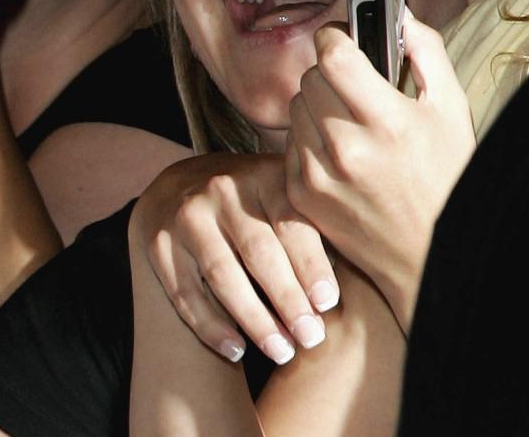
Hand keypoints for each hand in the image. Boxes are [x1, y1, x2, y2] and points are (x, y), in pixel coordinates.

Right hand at [130, 152, 336, 366]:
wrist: (182, 186)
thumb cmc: (256, 205)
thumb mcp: (286, 197)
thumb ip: (318, 224)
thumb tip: (369, 270)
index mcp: (262, 176)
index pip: (291, 224)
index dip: (311, 265)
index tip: (329, 304)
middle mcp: (220, 190)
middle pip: (258, 251)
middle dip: (287, 300)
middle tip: (311, 339)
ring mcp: (186, 215)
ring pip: (221, 274)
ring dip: (254, 319)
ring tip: (282, 352)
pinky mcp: (158, 240)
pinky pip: (184, 291)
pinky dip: (209, 325)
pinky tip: (236, 350)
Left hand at [285, 15, 473, 330]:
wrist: (428, 254)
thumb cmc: (445, 179)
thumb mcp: (451, 110)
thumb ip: (426, 52)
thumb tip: (398, 12)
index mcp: (386, 121)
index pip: (332, 54)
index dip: (336, 37)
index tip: (343, 39)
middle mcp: (346, 147)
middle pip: (310, 77)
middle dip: (330, 74)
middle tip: (355, 88)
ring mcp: (317, 172)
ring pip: (295, 106)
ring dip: (316, 105)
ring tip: (350, 124)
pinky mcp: (299, 192)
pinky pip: (289, 140)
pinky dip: (308, 139)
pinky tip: (338, 153)